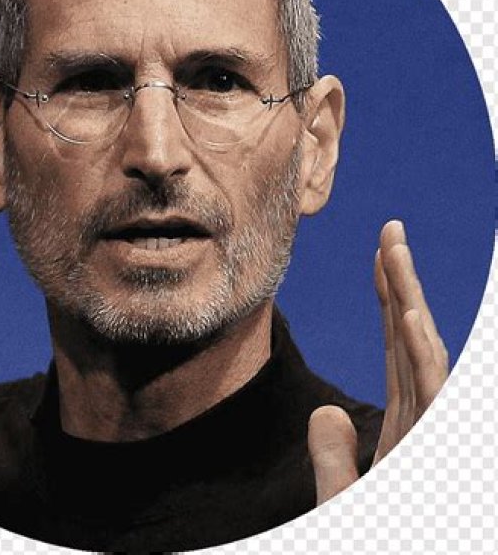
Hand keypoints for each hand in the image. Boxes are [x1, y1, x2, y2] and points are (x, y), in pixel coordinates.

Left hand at [307, 220, 448, 505]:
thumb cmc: (368, 546)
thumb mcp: (342, 505)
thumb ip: (334, 461)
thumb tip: (323, 412)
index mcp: (402, 428)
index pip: (395, 350)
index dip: (390, 301)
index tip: (380, 258)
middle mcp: (419, 423)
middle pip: (408, 340)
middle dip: (400, 283)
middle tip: (390, 231)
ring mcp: (428, 434)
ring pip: (419, 354)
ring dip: (408, 300)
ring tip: (395, 251)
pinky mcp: (433, 451)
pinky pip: (428, 392)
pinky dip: (423, 351)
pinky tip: (411, 314)